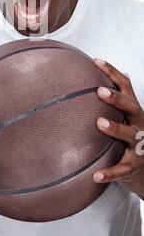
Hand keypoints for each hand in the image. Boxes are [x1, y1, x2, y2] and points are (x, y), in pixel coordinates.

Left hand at [93, 58, 143, 198]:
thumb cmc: (133, 136)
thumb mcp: (128, 116)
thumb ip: (120, 98)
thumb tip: (120, 71)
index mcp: (134, 110)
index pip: (125, 86)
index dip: (112, 72)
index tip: (96, 60)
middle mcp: (139, 124)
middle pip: (130, 107)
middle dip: (116, 99)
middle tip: (100, 91)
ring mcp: (138, 145)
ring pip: (128, 135)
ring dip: (114, 128)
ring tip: (99, 123)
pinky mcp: (132, 166)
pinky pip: (121, 169)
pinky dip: (108, 173)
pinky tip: (95, 175)